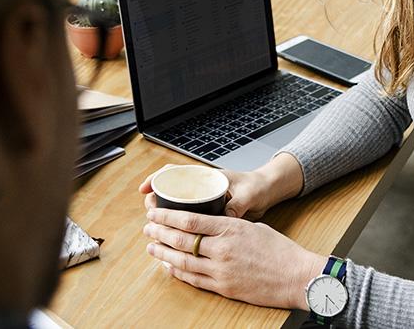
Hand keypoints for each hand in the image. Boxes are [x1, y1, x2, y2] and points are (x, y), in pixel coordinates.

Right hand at [138, 152, 303, 218]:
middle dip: (156, 204)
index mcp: (207, 178)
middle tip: (150, 217)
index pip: (174, 173)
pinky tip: (174, 240)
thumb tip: (227, 215)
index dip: (156, 179)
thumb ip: (237, 204)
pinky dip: (180, 229)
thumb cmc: (258, 187)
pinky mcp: (210, 215)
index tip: (145, 190)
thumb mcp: (248, 194)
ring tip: (157, 231)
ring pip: (178, 209)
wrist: (269, 192)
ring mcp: (205, 202)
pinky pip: (190, 221)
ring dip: (166, 218)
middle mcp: (202, 189)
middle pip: (170, 193)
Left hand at [142, 208, 325, 309]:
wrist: (297, 277)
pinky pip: (194, 280)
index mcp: (230, 229)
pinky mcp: (224, 288)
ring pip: (182, 261)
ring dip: (163, 254)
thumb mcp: (252, 227)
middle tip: (147, 228)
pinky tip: (169, 267)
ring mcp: (221, 271)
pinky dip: (178, 272)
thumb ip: (228, 225)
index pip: (190, 220)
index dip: (167, 216)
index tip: (154, 212)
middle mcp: (222, 250)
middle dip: (160, 232)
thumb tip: (208, 224)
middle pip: (181, 240)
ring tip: (151, 247)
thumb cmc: (280, 251)